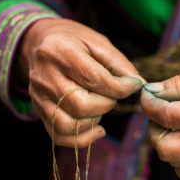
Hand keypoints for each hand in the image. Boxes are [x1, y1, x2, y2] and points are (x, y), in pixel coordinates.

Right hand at [14, 18, 144, 147]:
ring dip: (94, 121)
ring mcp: (38, 96)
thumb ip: (120, 65)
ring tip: (101, 107)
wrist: (40, 43)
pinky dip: (82, 138)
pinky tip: (97, 128)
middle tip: (113, 95)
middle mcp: (44, 76)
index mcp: (60, 51)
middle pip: (80, 105)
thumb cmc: (74, 41)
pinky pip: (59, 135)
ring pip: (68, 125)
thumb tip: (141, 86)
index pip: (93, 78)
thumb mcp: (98, 43)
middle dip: (106, 104)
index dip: (119, 88)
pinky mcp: (39, 111)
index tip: (133, 86)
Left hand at [140, 62, 179, 179]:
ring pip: (175, 163)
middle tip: (163, 113)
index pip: (165, 116)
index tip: (147, 94)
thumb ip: (179, 84)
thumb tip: (151, 92)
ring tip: (179, 125)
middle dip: (155, 128)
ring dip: (169, 143)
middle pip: (165, 148)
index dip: (148, 103)